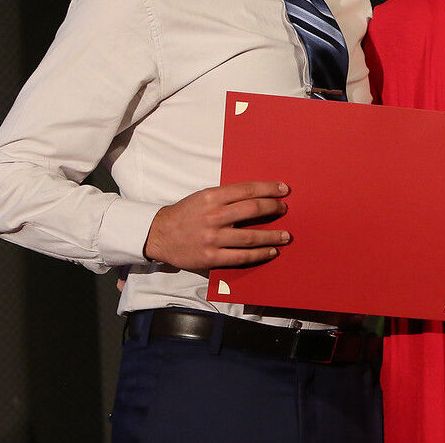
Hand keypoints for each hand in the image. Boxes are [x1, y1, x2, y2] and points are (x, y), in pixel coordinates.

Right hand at [143, 181, 291, 271]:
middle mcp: (214, 216)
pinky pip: (241, 257)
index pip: (247, 190)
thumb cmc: (185, 214)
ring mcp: (213, 238)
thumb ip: (226, 196)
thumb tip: (256, 195)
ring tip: (286, 235)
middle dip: (274, 208)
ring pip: (251, 237)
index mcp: (212, 197)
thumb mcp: (203, 197)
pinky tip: (271, 251)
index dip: (269, 188)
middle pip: (253, 209)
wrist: (159, 235)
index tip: (284, 189)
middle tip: (285, 209)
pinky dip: (260, 254)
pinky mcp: (211, 257)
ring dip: (272, 236)